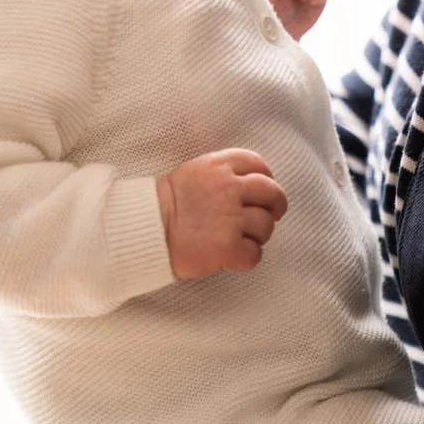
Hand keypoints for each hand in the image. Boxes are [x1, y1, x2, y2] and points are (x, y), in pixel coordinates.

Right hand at [156, 149, 287, 279]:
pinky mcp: (228, 247)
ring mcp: (230, 218)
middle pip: (273, 193)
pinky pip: (255, 254)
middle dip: (276, 207)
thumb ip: (223, 172)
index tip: (263, 192)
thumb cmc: (169, 202)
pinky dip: (248, 258)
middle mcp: (229, 188)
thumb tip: (251, 185)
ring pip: (266, 226)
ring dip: (259, 235)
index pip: (259, 165)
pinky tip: (235, 256)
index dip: (266, 179)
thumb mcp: (196, 171)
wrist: (147, 228)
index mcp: (220, 165)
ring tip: (242, 239)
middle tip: (270, 216)